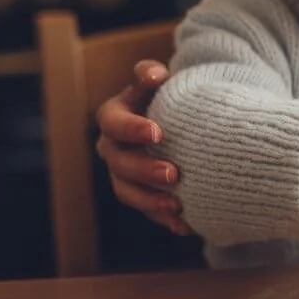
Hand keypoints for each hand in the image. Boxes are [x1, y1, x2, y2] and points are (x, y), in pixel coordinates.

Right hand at [95, 61, 189, 233]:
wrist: (181, 122)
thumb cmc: (168, 96)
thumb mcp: (158, 81)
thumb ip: (151, 74)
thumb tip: (153, 73)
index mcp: (114, 117)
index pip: (113, 122)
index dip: (132, 128)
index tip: (158, 133)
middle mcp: (113, 148)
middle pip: (120, 163)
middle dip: (145, 170)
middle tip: (174, 174)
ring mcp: (124, 175)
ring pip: (128, 193)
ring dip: (151, 201)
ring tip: (178, 205)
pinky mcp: (141, 195)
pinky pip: (148, 211)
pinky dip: (165, 220)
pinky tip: (186, 225)